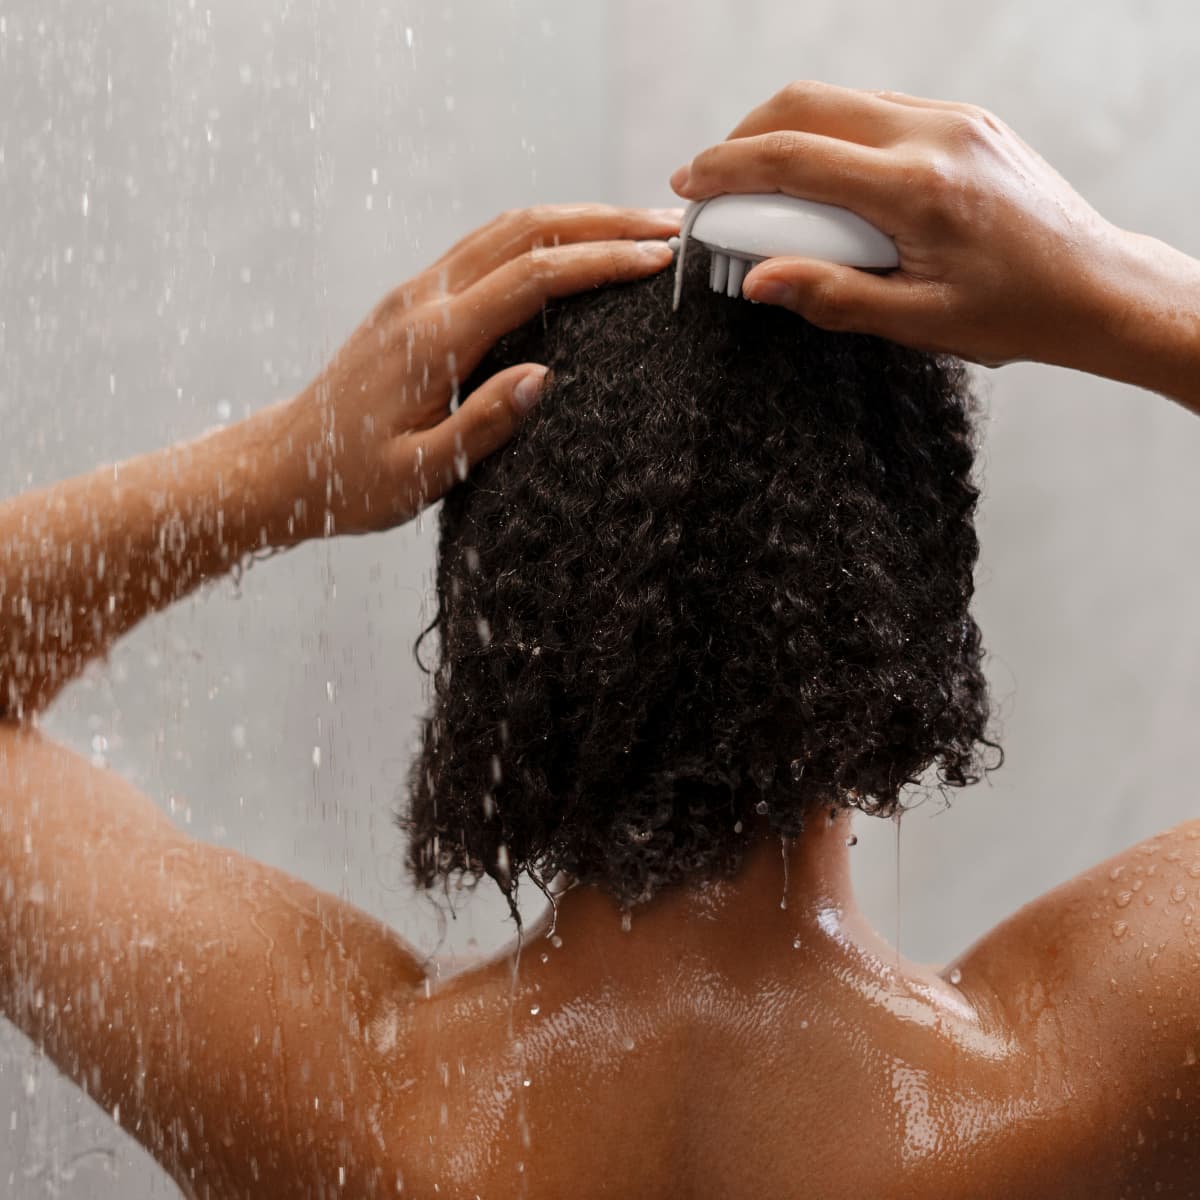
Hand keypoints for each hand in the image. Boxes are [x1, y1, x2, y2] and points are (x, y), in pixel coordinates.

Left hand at [288, 205, 679, 536]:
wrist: (285, 463)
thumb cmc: (349, 480)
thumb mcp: (420, 474)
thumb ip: (482, 425)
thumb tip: (544, 378)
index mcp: (433, 339)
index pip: (533, 277)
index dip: (601, 263)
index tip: (657, 262)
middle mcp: (423, 299)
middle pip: (525, 230)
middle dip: (602, 223)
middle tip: (666, 229)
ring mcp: (415, 293)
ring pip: (505, 229)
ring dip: (574, 220)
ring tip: (633, 229)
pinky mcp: (413, 301)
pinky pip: (485, 247)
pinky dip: (539, 236)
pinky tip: (571, 248)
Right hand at [669, 82, 1125, 369]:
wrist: (1092, 286)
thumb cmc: (1011, 314)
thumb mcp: (915, 322)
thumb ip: (831, 297)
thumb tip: (757, 281)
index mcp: (917, 188)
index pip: (794, 156)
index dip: (726, 168)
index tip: (688, 184)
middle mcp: (935, 134)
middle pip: (807, 103)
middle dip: (744, 136)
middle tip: (714, 180)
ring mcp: (953, 118)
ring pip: (840, 97)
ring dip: (787, 131)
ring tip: (761, 183)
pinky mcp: (963, 120)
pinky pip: (877, 108)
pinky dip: (831, 133)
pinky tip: (820, 178)